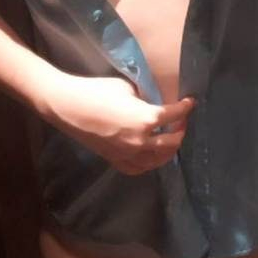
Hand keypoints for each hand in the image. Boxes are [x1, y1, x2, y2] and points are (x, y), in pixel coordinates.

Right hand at [41, 72, 195, 174]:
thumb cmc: (97, 91)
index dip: (185, 108)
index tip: (190, 103)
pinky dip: (149, 163)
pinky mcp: (114, 159)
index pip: (174, 115)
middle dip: (180, 131)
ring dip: (168, 150)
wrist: (68, 106)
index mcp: (146, 119)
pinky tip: (151, 156)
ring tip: (170, 140)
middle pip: (172, 142)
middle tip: (181, 122)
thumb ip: (144, 99)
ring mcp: (127, 154)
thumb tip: (152, 104)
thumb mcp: (128, 89)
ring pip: (158, 160)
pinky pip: (138, 168)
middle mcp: (141, 141)